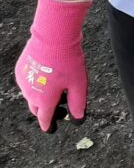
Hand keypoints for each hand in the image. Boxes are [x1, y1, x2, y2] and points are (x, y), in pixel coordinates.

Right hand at [15, 0, 91, 132]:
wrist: (52, 38)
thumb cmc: (67, 61)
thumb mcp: (78, 85)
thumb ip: (78, 104)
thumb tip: (78, 119)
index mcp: (44, 100)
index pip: (45, 118)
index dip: (49, 125)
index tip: (50, 129)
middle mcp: (29, 93)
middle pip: (37, 108)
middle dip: (46, 111)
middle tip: (60, 109)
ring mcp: (23, 81)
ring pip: (31, 95)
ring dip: (41, 96)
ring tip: (57, 89)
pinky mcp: (21, 69)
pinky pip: (28, 82)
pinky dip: (36, 84)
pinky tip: (48, 76)